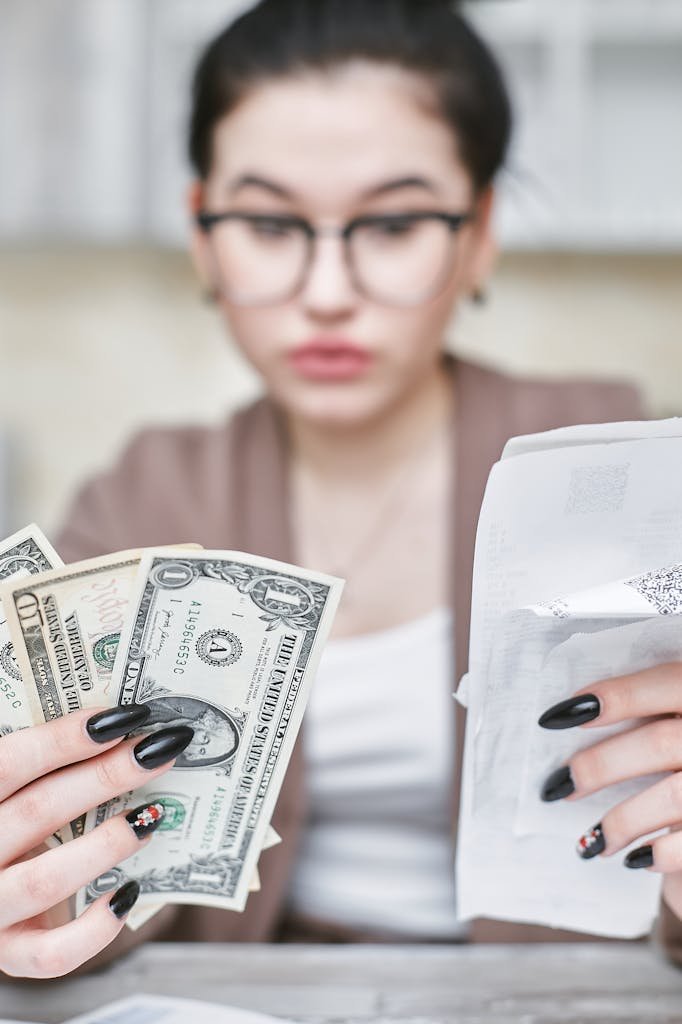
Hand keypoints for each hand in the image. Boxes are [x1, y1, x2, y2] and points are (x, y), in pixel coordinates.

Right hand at [0, 705, 192, 977]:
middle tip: (158, 751)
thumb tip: (128, 725)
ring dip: (106, 844)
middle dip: (106, 776)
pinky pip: (53, 953)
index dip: (63, 738)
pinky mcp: (11, 954)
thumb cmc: (19, 819)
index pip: (8, 763)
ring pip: (45, 879)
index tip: (124, 718)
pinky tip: (129, 892)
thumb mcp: (23, 789)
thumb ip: (52, 765)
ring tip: (151, 817)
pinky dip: (96, 927)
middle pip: (37, 810)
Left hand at [538, 663, 681, 921]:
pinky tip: (635, 860)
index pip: (668, 682)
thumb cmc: (680, 764)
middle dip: (600, 765)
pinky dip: (659, 853)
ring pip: (673, 795)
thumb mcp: (673, 726)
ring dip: (622, 820)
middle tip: (559, 784)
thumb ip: (646, 717)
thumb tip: (568, 719)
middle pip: (660, 742)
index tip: (558, 716)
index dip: (617, 696)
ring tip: (592, 839)